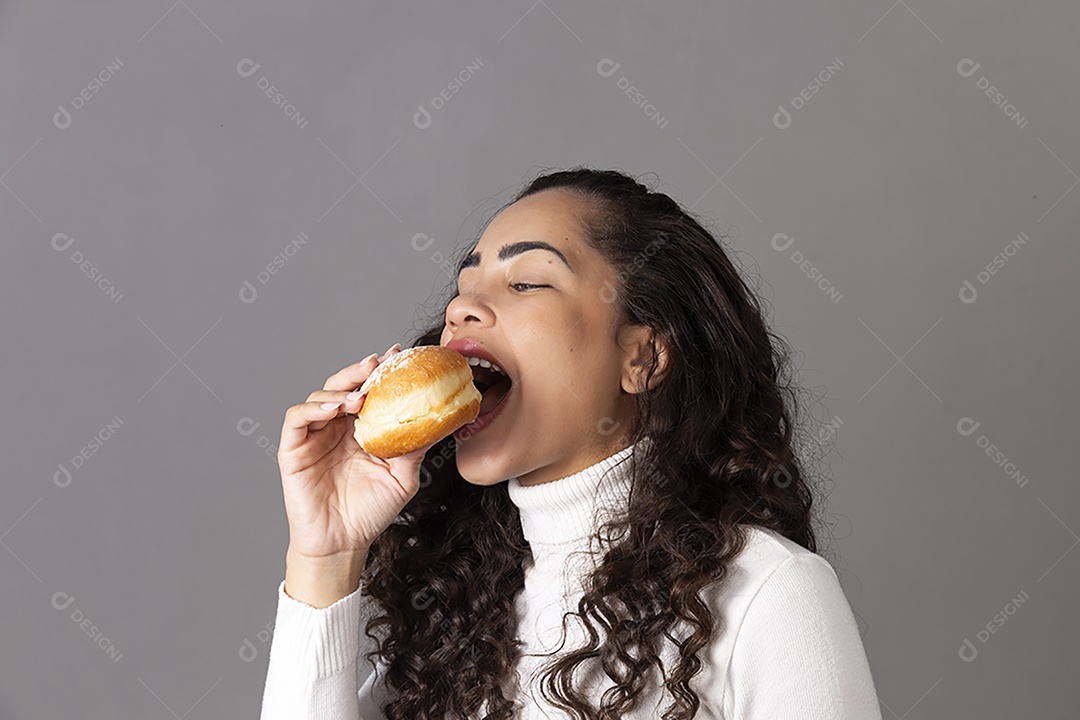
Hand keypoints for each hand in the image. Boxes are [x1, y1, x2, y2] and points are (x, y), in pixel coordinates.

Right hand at [276, 343, 434, 561]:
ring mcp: (314, 436)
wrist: (342, 545)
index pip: (369, 392)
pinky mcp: (293, 449)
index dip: (381, 372)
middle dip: (360, 371)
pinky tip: (334, 408)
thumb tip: (439, 421)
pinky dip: (314, 407)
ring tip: (359, 396)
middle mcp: (336, 427)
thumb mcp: (403, 477)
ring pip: (320, 395)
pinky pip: (297, 419)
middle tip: (378, 363)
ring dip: (339, 389)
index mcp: (362, 429)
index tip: (399, 355)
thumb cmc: (370, 512)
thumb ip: (415, 448)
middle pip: (343, 385)